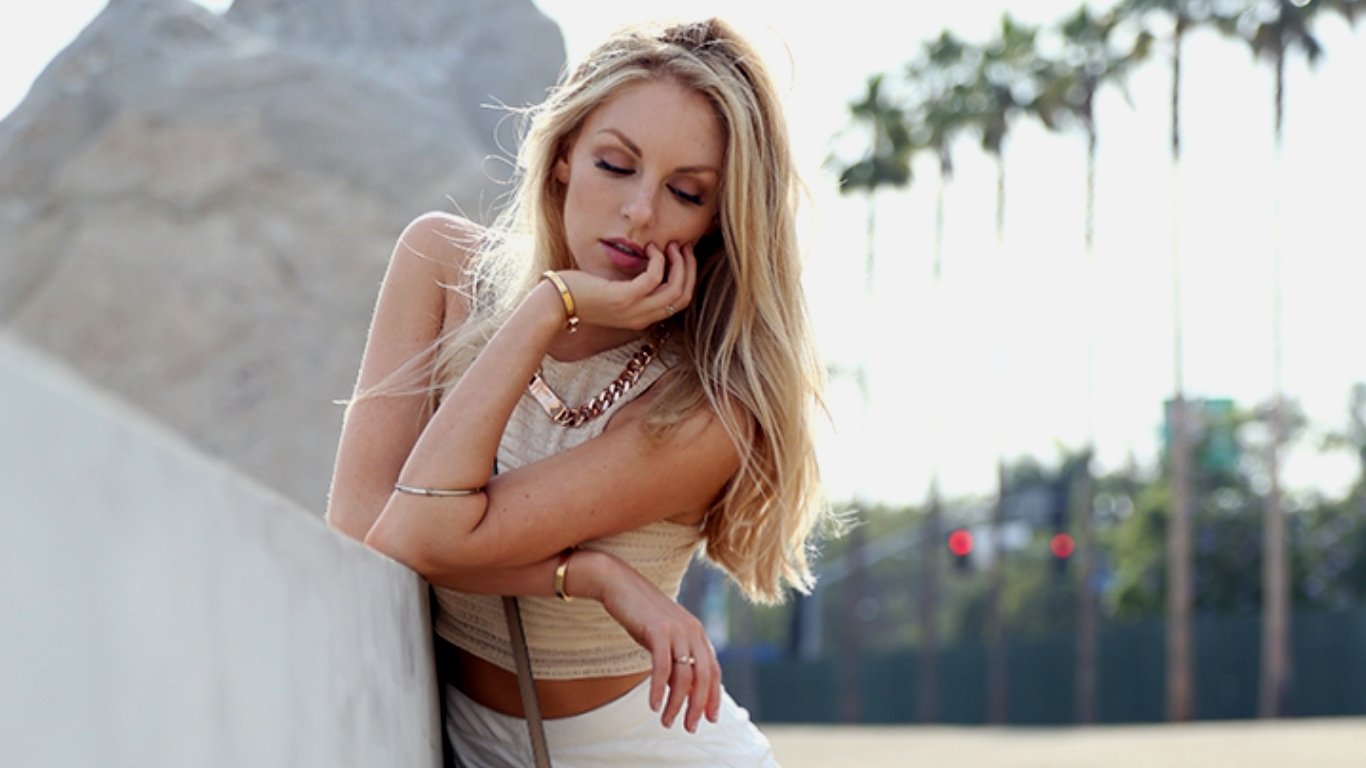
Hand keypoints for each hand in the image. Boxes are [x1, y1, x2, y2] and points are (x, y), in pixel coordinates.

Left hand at [560, 241, 697, 330]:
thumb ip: (633, 287)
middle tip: (683, 246)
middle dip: (689, 268)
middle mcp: (642, 317)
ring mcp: (634, 310)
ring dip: (679, 263)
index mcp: (642, 318)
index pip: (680, 302)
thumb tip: (651, 264)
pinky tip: (649, 248)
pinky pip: (654, 278)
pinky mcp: (624, 297)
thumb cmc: (581, 293)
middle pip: (683, 296)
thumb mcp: (613, 294)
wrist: (556, 303)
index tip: (683, 256)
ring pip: (675, 289)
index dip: (688, 277)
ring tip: (672, 245)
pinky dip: (658, 260)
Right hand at [584, 551, 720, 731]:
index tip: (710, 718)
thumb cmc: (639, 612)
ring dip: (676, 703)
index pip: (713, 670)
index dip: (713, 696)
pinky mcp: (658, 630)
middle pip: (703, 676)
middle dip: (698, 705)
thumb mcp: (663, 636)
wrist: (618, 583)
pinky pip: (662, 667)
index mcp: (697, 632)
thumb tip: (680, 690)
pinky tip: (654, 705)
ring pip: (684, 676)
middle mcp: (692, 630)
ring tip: (667, 721)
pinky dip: (659, 689)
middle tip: (689, 727)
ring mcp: (676, 629)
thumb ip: (675, 658)